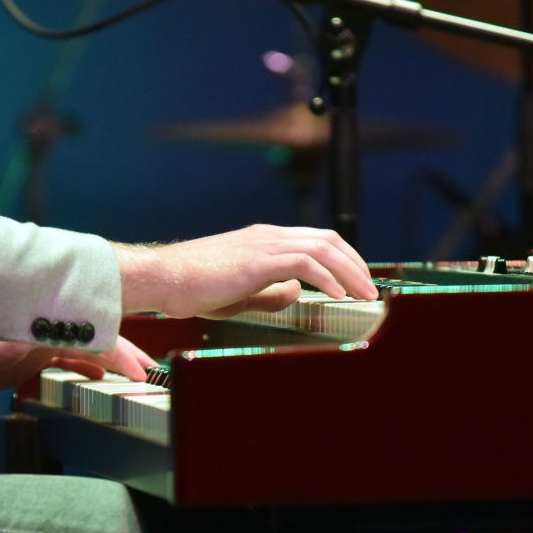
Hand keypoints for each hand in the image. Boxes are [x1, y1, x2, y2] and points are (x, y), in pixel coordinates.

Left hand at [0, 330, 156, 394]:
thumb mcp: (5, 347)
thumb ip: (46, 347)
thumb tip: (88, 348)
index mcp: (44, 318)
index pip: (95, 333)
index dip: (121, 352)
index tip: (140, 371)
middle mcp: (45, 327)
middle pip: (95, 339)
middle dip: (124, 354)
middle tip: (147, 374)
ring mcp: (35, 343)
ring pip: (83, 352)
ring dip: (108, 364)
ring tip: (132, 379)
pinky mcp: (23, 360)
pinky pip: (64, 364)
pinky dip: (84, 372)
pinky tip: (97, 381)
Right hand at [114, 224, 376, 318]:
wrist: (162, 279)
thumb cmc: (192, 287)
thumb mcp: (242, 292)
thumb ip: (271, 291)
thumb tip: (297, 292)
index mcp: (265, 241)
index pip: (316, 242)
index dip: (344, 259)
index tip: (358, 281)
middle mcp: (268, 236)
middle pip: (327, 240)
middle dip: (356, 264)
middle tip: (371, 289)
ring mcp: (263, 245)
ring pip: (321, 248)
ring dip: (349, 271)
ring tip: (364, 294)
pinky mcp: (256, 260)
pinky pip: (303, 263)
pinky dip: (326, 278)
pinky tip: (338, 295)